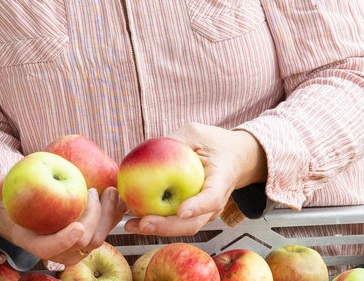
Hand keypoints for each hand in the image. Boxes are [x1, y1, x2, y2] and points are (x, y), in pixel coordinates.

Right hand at [0, 175, 124, 266]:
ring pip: (99, 237)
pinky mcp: (92, 234)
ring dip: (108, 216)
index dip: (63, 241)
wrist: (34, 212)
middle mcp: (60, 249)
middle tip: (92, 192)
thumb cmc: (21, 203)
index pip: (51, 248)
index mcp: (37, 242)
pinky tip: (117, 195)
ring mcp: (78, 244)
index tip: (76, 227)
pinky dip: (115, 213)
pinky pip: (107, 228)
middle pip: (82, 243)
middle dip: (92, 219)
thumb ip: (0, 189)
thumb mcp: (8, 194)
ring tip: (109, 191)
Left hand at [122, 123, 265, 236]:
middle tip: (143, 223)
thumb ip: (177, 140)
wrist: (233, 158)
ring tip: (130, 225)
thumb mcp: (197, 133)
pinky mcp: (192, 214)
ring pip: (181, 227)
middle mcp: (214, 203)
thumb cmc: (215, 143)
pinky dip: (155, 222)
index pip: (212, 198)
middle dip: (166, 227)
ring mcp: (204, 212)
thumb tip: (149, 146)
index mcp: (221, 181)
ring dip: (156, 229)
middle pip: (193, 222)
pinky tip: (132, 218)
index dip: (197, 207)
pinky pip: (174, 222)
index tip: (182, 211)